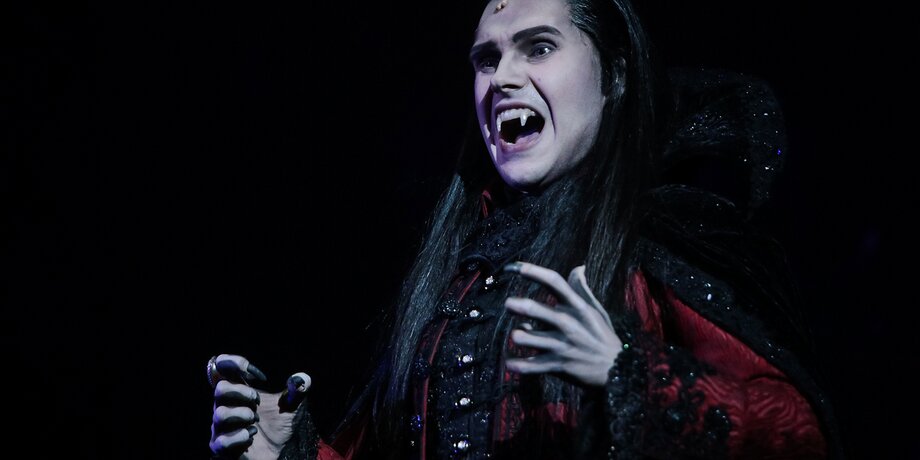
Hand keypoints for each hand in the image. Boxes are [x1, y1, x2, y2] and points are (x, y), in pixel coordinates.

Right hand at [208, 354, 310, 458]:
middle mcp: (226, 405)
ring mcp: (221, 426)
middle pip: (220, 388)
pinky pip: (222, 440)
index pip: (222, 366)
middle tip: (257, 401)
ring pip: (220, 414)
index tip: (254, 373)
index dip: (234, 362)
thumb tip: (302, 378)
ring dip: (242, 415)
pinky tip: (251, 436)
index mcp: (238, 390)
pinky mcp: (221, 446)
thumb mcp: (292, 406)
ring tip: (255, 420)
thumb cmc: (279, 425)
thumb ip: (296, 390)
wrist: (279, 452)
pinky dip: (239, 437)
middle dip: (242, 392)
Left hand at [503, 262, 621, 386]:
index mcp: (577, 307)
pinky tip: (510, 362)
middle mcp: (568, 323)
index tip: (514, 267)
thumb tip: (579, 268)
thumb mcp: (596, 311)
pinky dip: (518, 365)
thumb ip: (582, 290)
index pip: (554, 282)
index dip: (532, 271)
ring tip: (517, 336)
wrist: (617, 370)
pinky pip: (532, 366)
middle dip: (517, 305)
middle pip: (535, 309)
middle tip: (508, 304)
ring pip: (528, 337)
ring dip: (518, 336)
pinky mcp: (558, 365)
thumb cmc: (602, 337)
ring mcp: (562, 345)